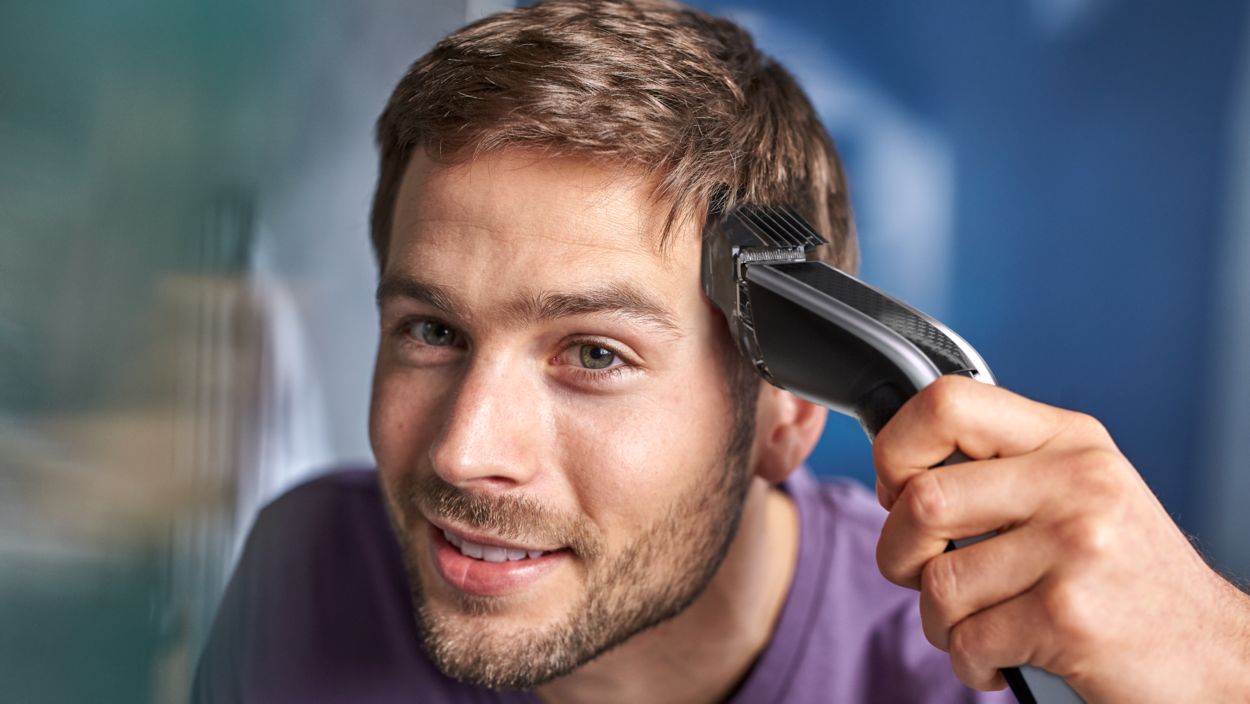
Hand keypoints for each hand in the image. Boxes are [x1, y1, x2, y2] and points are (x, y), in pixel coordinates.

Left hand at [872, 375, 1249, 702]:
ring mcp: (1077, 547)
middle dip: (899, 552)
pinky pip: (968, 639)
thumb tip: (896, 467)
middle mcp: (1076, 481)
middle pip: (922, 499)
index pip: (946, 402)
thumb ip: (1001, 468)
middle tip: (923, 574)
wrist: (1213, 656)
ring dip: (939, 621)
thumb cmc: (1126, 578)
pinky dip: (971, 662)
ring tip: (977, 626)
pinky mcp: (1070, 617)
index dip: (897, 448)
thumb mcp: (1080, 491)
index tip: (900, 490)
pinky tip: (1004, 661)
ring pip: (938, 581)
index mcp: (1067, 439)